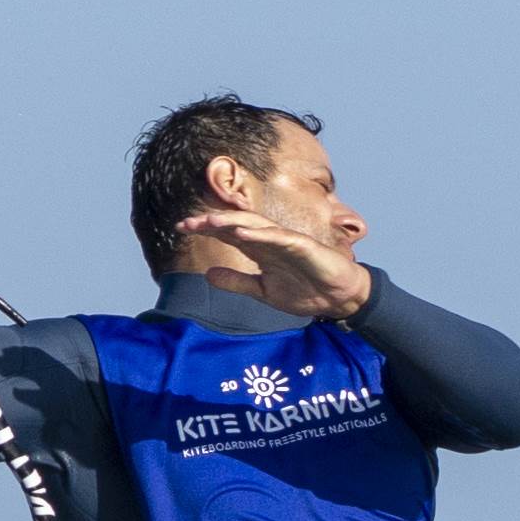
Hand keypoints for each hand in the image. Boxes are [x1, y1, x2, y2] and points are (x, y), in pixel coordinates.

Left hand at [177, 208, 371, 317]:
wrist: (339, 299)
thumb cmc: (306, 291)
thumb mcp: (263, 291)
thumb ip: (237, 282)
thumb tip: (208, 275)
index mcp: (260, 249)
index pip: (227, 233)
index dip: (204, 229)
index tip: (180, 228)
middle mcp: (269, 240)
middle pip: (235, 223)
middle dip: (210, 222)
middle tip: (186, 223)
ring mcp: (286, 240)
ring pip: (254, 224)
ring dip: (231, 221)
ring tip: (209, 221)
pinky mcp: (303, 245)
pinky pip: (279, 237)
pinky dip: (261, 233)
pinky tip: (243, 233)